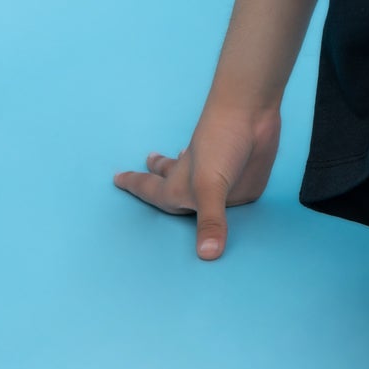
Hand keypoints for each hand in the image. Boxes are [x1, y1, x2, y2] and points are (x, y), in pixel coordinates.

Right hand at [112, 104, 281, 258]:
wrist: (251, 112)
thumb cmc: (220, 144)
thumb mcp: (210, 186)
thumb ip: (210, 221)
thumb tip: (207, 256)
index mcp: (179, 187)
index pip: (150, 190)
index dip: (134, 185)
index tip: (117, 176)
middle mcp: (196, 183)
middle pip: (169, 179)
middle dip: (155, 175)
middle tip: (146, 164)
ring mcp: (219, 179)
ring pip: (195, 180)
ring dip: (183, 172)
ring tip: (172, 161)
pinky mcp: (244, 180)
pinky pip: (229, 189)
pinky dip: (221, 185)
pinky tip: (223, 175)